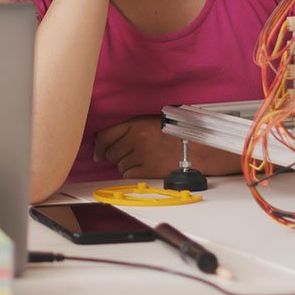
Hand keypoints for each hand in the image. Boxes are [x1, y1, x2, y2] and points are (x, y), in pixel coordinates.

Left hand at [94, 116, 242, 179]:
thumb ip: (130, 127)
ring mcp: (142, 156)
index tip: (97, 151)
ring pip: (119, 164)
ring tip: (138, 159)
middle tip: (121, 155)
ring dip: (124, 164)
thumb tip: (106, 139)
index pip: (104, 135)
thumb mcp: (150, 120)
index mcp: (135, 124)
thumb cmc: (175, 131)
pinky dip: (131, 173)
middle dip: (112, 155)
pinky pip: (128, 174)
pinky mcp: (148, 170)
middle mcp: (135, 139)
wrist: (197, 146)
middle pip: (110, 152)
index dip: (98, 145)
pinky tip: (141, 168)